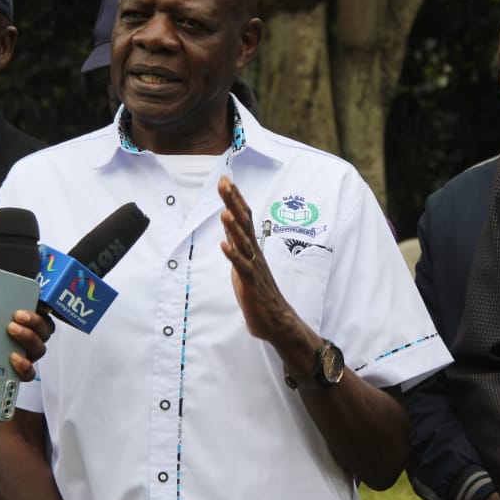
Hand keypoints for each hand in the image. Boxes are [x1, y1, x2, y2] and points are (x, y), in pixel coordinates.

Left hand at [0, 307, 54, 382]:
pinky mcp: (16, 377)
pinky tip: (13, 357)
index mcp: (17, 327)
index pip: (38, 314)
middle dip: (35, 320)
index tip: (29, 301)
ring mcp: (22, 359)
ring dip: (29, 336)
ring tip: (12, 330)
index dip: (39, 307)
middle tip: (18, 316)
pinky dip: (24, 364)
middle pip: (44, 330)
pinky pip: (29, 372)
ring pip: (39, 348)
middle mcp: (23, 343)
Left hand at [217, 176, 301, 343]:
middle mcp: (254, 253)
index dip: (235, 198)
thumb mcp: (243, 264)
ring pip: (244, 243)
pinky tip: (224, 244)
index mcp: (251, 248)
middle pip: (244, 223)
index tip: (226, 179)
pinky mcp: (250, 283)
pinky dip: (233, 256)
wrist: (276, 320)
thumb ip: (237, 246)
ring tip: (225, 210)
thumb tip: (230, 228)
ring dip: (234, 227)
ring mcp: (253, 267)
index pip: (244, 217)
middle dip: (233, 202)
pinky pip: (242, 267)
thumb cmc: (259, 293)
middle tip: (224, 182)